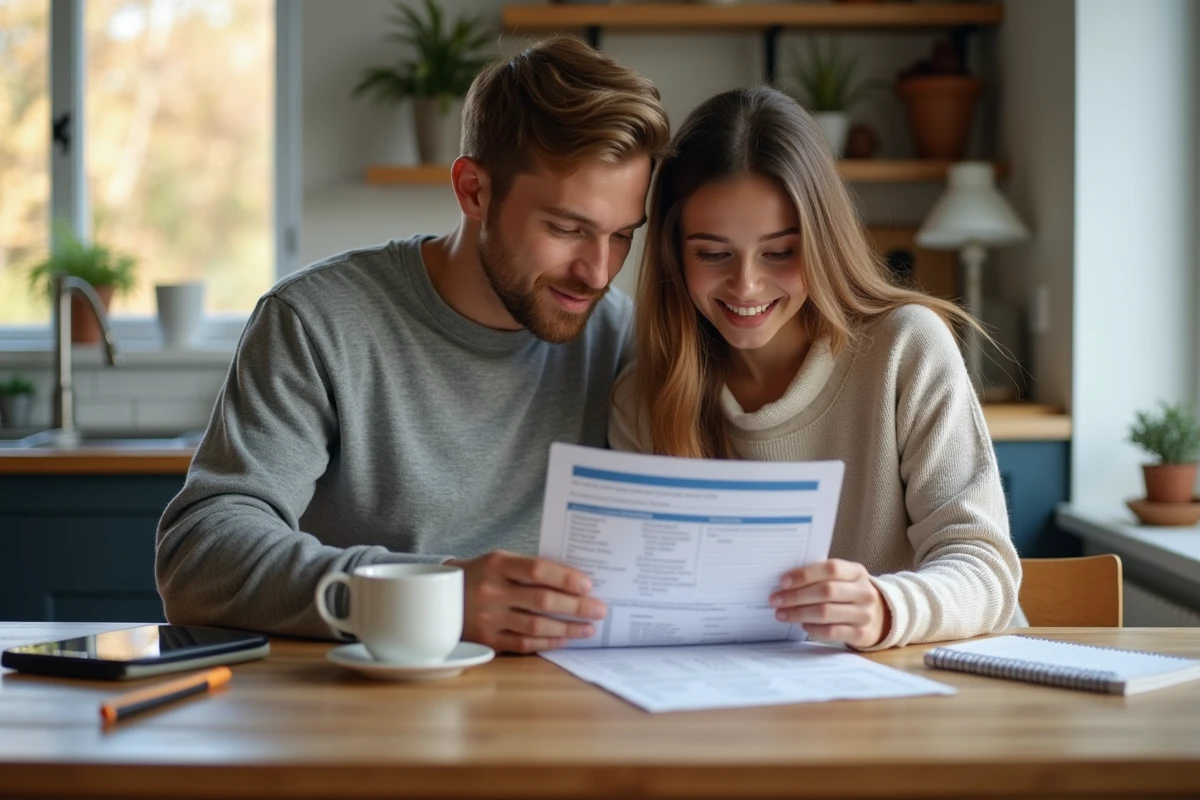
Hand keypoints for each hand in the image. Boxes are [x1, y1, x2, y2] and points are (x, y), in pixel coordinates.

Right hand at [446, 550, 605, 653]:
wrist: (437, 598)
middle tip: (600, 609)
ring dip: (568, 628)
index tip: (588, 584)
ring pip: (536, 625)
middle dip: (576, 606)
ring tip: (588, 628)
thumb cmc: (479, 576)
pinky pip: (524, 643)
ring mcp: (488, 618)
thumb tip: (573, 581)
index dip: (566, 578)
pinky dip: (548, 642)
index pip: (537, 570)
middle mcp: (492, 592)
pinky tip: (564, 639)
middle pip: (542, 600)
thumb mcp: (498, 562)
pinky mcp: (487, 640)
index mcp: (497, 565)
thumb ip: (529, 569)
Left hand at [769, 559, 890, 648]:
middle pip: (826, 591)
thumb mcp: (843, 579)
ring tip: (781, 613)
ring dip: (798, 613)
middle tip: (775, 599)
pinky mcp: (861, 634)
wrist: (880, 616)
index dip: (805, 574)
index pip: (831, 569)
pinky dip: (812, 628)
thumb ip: (821, 577)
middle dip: (796, 596)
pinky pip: (831, 631)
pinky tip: (802, 625)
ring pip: (826, 613)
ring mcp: (864, 614)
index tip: (783, 581)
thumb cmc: (849, 593)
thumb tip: (785, 582)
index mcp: (857, 572)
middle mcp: (864, 592)